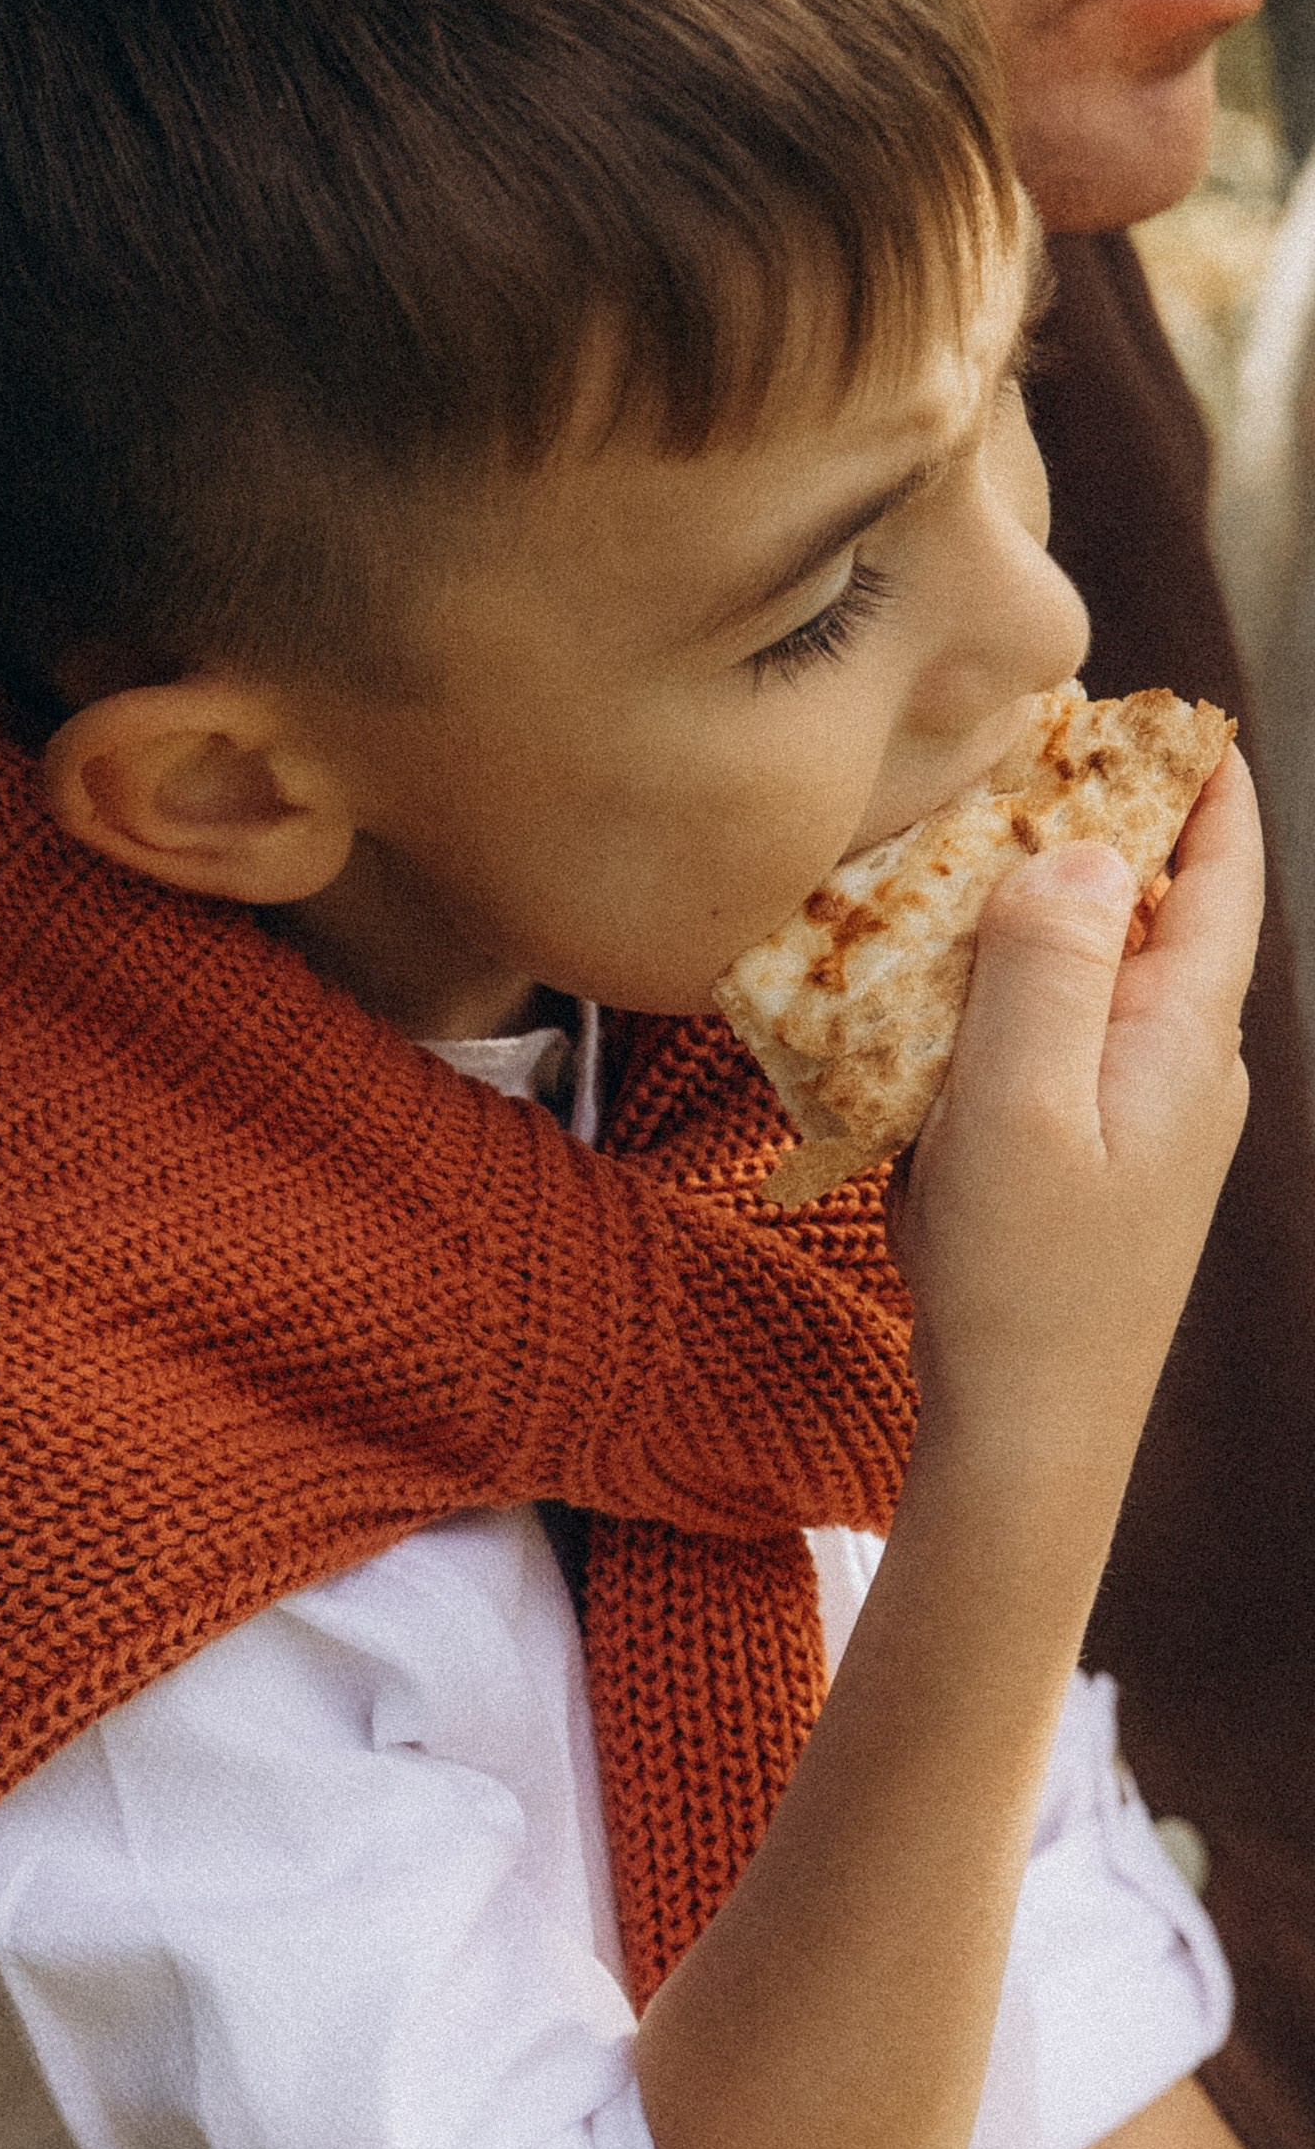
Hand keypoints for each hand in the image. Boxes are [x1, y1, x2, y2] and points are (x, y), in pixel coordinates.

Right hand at [895, 745, 1258, 1500]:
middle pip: (1155, 920)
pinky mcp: (1092, 1172)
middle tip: (1012, 773)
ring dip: (1034, 931)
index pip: (1220, 876)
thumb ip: (1045, 968)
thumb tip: (1078, 848)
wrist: (1034, 1438)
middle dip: (1095, 841)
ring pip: (1097, 988)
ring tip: (949, 880)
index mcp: (1186, 1040)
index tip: (1162, 710)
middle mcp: (1183, 1073)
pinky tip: (929, 1020)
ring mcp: (1142, 1127)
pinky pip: (1055, 1055)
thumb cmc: (1025, 1281)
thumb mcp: (1018, 1109)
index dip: (1198, 784)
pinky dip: (1003, 1012)